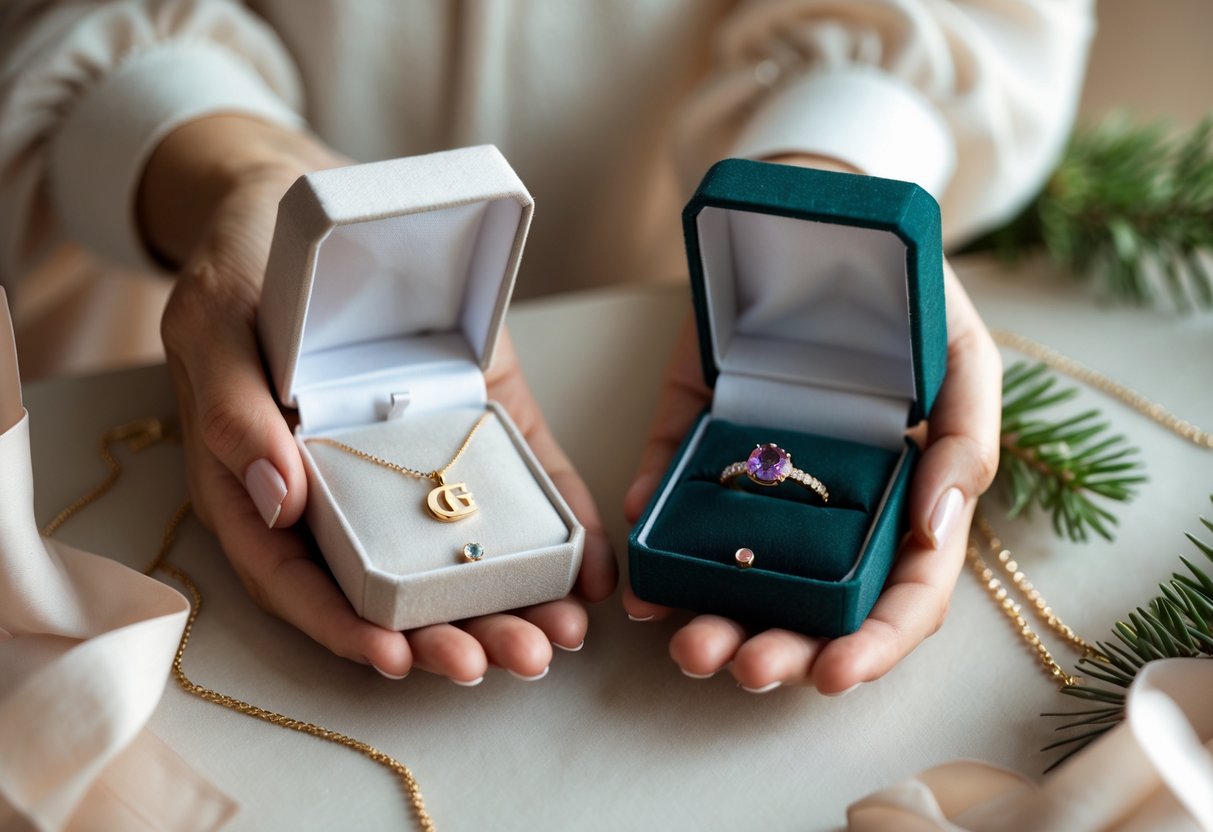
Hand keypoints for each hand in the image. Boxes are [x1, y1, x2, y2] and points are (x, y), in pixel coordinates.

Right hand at [143, 116, 615, 682]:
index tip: (395, 658)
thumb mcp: (216, 326)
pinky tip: (592, 569)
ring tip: (557, 638)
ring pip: (461, 548)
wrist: (311, 208)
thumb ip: (232, 412)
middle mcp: (350, 487)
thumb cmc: (247, 271)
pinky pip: (522, 479)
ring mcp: (420, 457)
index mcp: (274, 484)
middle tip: (505, 663)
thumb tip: (277, 500)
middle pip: (392, 584)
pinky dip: (560, 528)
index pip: (301, 579)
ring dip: (510, 601)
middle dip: (448, 633)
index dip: (344, 627)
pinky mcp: (481, 419)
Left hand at [621, 156, 999, 693]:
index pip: (898, 595)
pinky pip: (672, 496)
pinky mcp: (695, 436)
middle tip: (734, 665)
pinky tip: (638, 577)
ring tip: (686, 642)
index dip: (873, 646)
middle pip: (808, 604)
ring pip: (736, 570)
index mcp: (901, 497)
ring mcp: (758, 476)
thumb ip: (965, 443)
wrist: (821, 214)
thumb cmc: (907, 292)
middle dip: (775, 648)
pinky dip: (653, 541)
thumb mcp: (963, 358)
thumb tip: (939, 531)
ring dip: (710, 616)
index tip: (832, 675)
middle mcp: (828, 503)